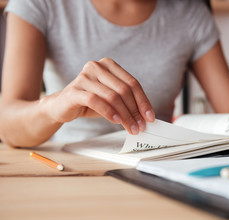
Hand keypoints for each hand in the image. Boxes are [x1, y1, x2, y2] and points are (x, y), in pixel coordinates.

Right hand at [40, 58, 154, 133]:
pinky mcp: (75, 90)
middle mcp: (97, 67)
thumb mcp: (111, 99)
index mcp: (109, 65)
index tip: (150, 117)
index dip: (143, 101)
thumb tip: (146, 117)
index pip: (133, 83)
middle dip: (135, 111)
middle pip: (124, 90)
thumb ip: (127, 102)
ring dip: (125, 116)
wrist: (61, 106)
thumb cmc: (90, 102)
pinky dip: (109, 112)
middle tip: (141, 126)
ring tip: (131, 128)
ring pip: (112, 97)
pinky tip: (116, 122)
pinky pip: (96, 101)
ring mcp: (84, 77)